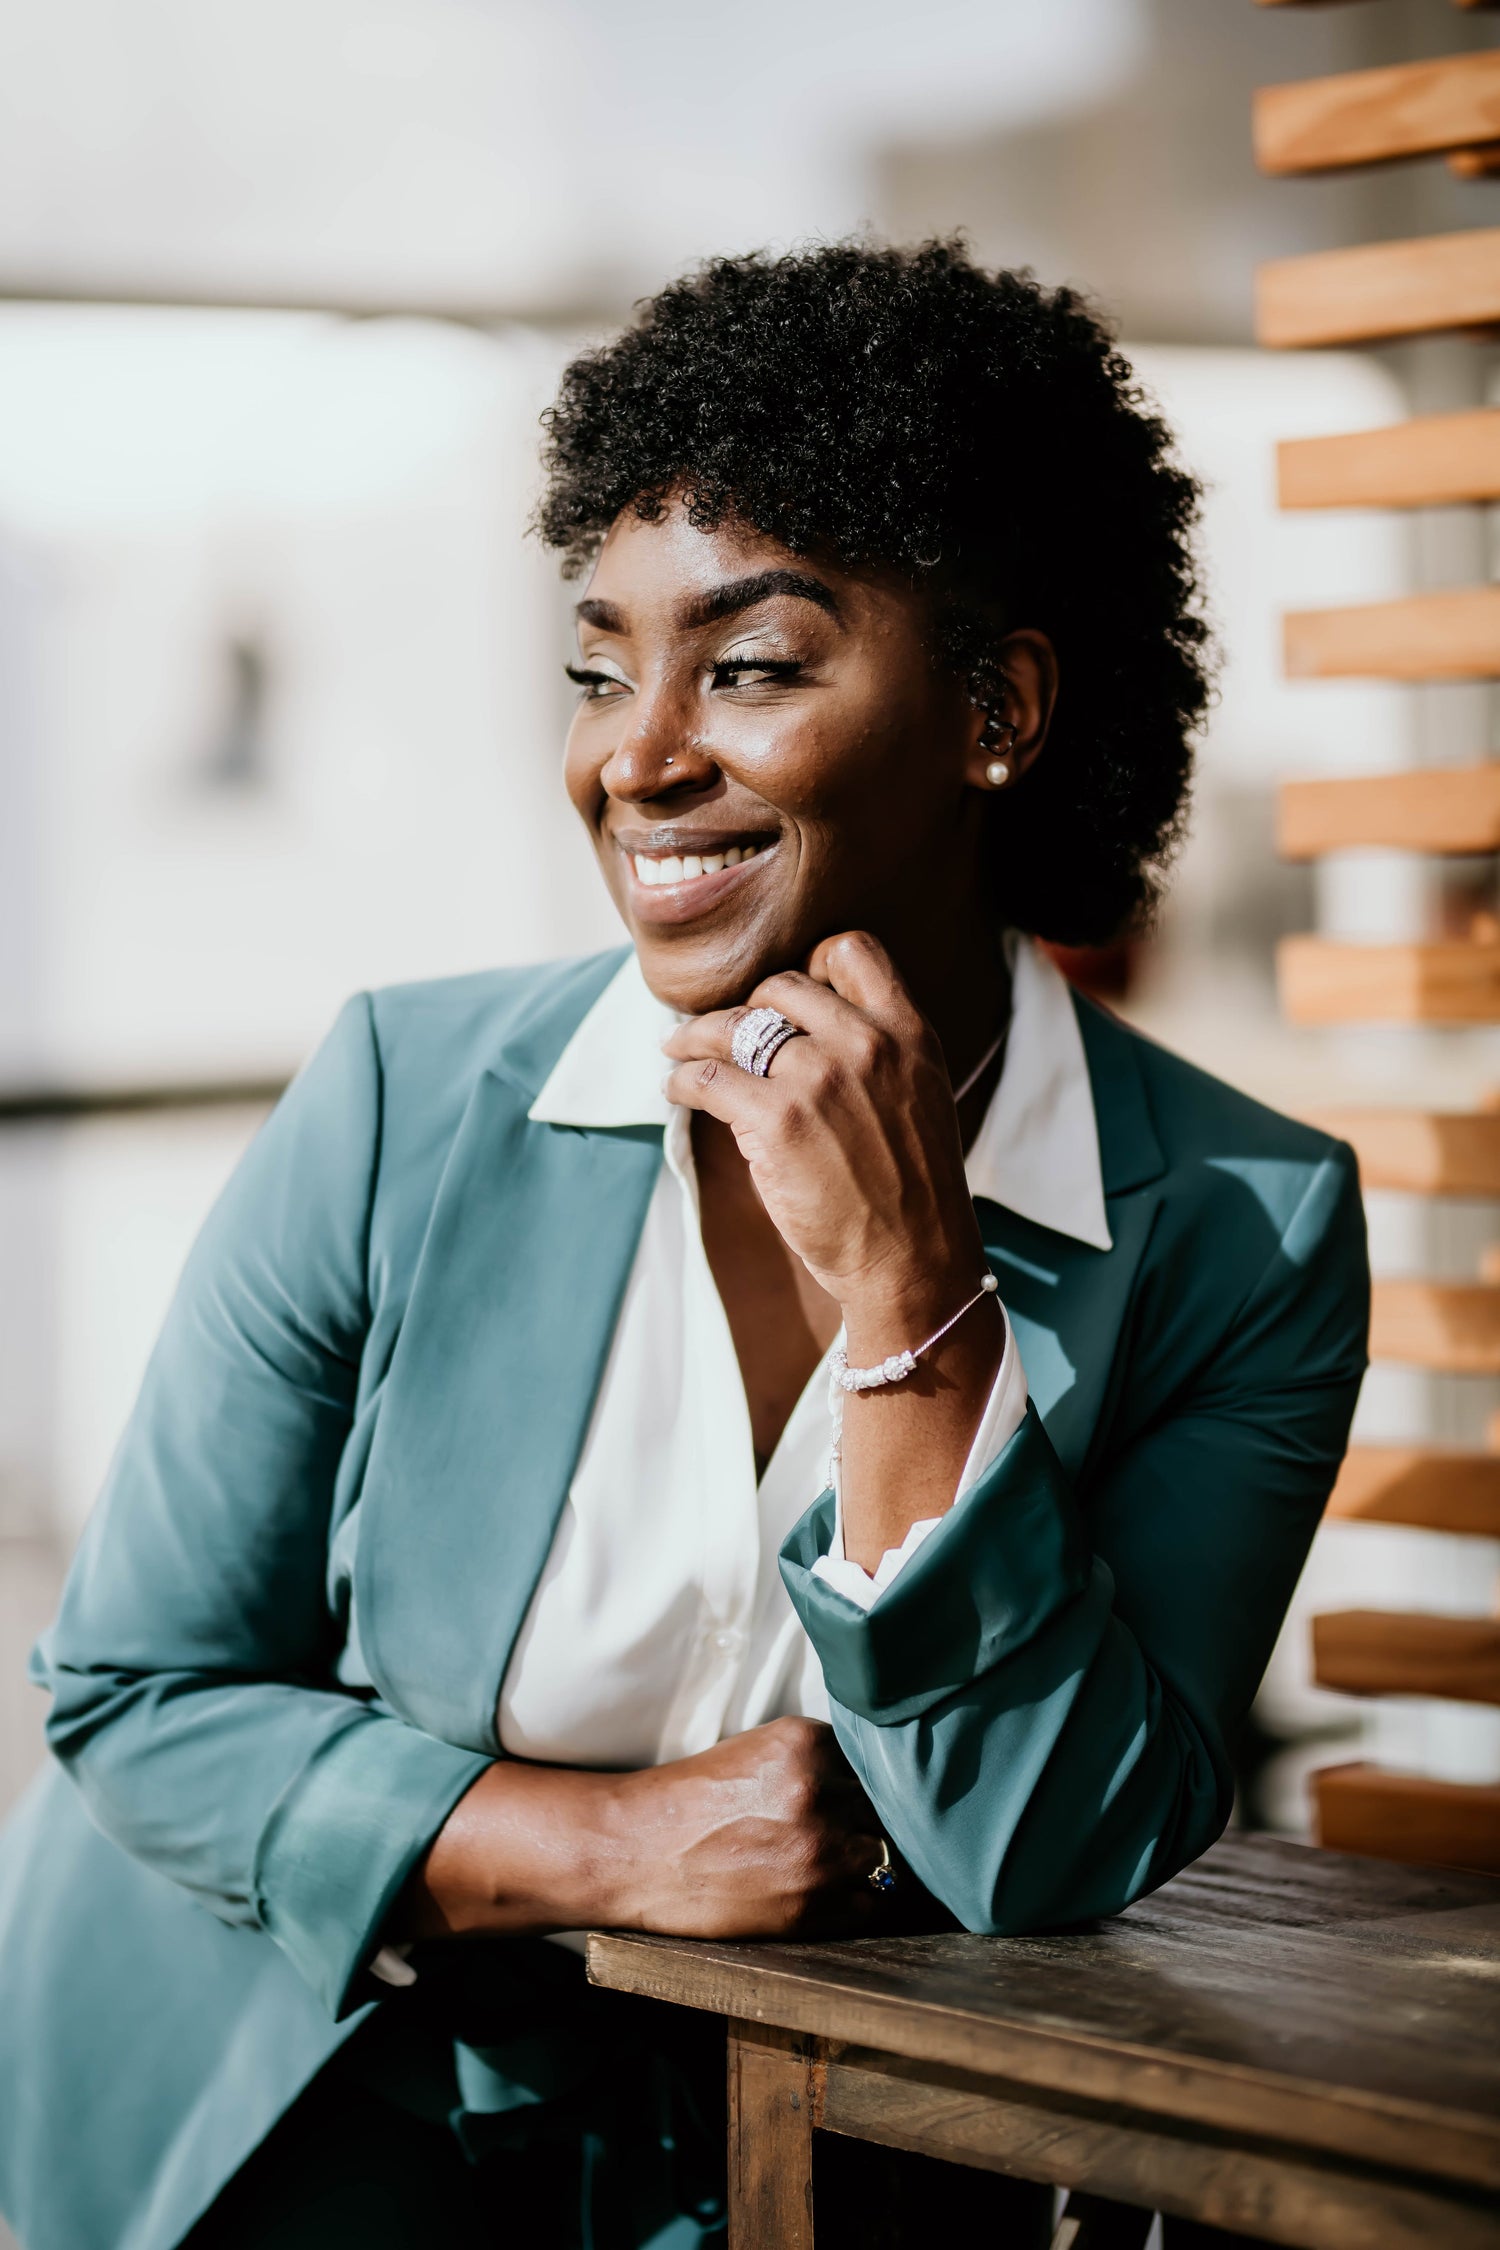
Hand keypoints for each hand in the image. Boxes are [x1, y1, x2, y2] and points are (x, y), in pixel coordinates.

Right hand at [402, 1719, 888, 1944]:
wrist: (635, 1850)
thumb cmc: (692, 1800)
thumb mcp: (760, 1753)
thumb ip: (819, 1762)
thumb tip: (882, 1781)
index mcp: (806, 1742)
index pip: (881, 1759)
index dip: (885, 1779)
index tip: (889, 1791)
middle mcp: (818, 1791)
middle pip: (893, 1807)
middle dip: (887, 1819)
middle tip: (880, 1830)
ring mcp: (818, 1851)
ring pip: (892, 1856)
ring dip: (882, 1861)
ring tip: (867, 1863)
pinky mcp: (811, 1905)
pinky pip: (875, 1904)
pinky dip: (872, 1900)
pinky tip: (853, 1893)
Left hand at [661, 931, 987, 1343]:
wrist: (915, 1261)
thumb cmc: (912, 1191)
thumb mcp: (919, 1098)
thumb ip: (875, 1055)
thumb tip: (799, 1030)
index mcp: (909, 1033)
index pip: (852, 950)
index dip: (810, 962)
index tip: (783, 994)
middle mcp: (867, 1043)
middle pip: (780, 985)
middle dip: (745, 1006)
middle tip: (721, 1030)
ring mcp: (820, 1078)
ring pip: (734, 1025)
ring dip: (696, 1034)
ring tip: (676, 1047)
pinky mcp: (778, 1120)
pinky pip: (707, 1077)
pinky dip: (682, 1079)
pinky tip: (676, 1088)